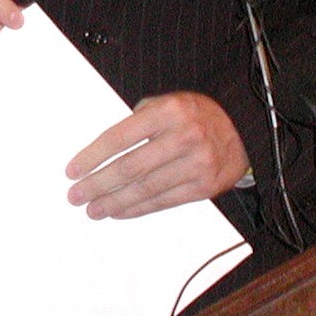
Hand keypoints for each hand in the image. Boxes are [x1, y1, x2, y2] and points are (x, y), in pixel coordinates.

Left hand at [65, 91, 248, 219]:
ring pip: (145, 189)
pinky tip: (119, 212)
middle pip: (130, 167)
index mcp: (167, 112)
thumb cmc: (195, 115)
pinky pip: (164, 202)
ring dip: (114, 202)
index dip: (92, 156)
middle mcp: (183, 137)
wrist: (242, 129)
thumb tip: (102, 150)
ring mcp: (196, 164)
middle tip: (76, 195)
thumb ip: (137, 120)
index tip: (73, 170)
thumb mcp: (166, 103)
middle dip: (97, 184)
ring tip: (93, 209)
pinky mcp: (204, 186)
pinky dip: (138, 209)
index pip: (119, 137)